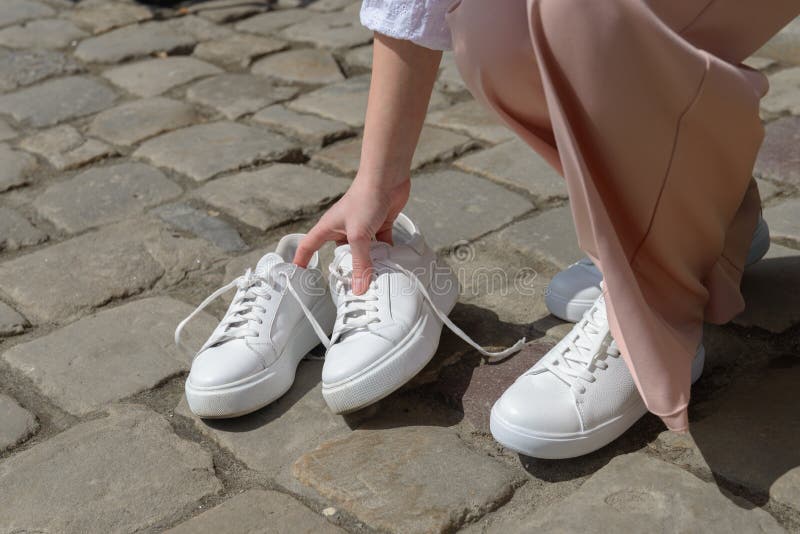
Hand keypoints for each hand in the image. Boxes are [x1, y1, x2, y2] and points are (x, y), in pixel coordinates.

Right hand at [293, 177, 410, 294]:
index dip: (302, 260)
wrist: (387, 178)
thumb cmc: (365, 198)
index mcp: (328, 228)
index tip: (298, 275)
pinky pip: (382, 245)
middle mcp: (343, 228)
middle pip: (340, 254)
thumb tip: (359, 288)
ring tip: (375, 281)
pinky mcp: (379, 225)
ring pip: (364, 252)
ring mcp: (362, 227)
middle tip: (349, 288)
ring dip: (370, 263)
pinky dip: (387, 254)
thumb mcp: (358, 236)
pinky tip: (392, 265)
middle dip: (345, 269)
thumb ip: (360, 263)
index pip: (308, 246)